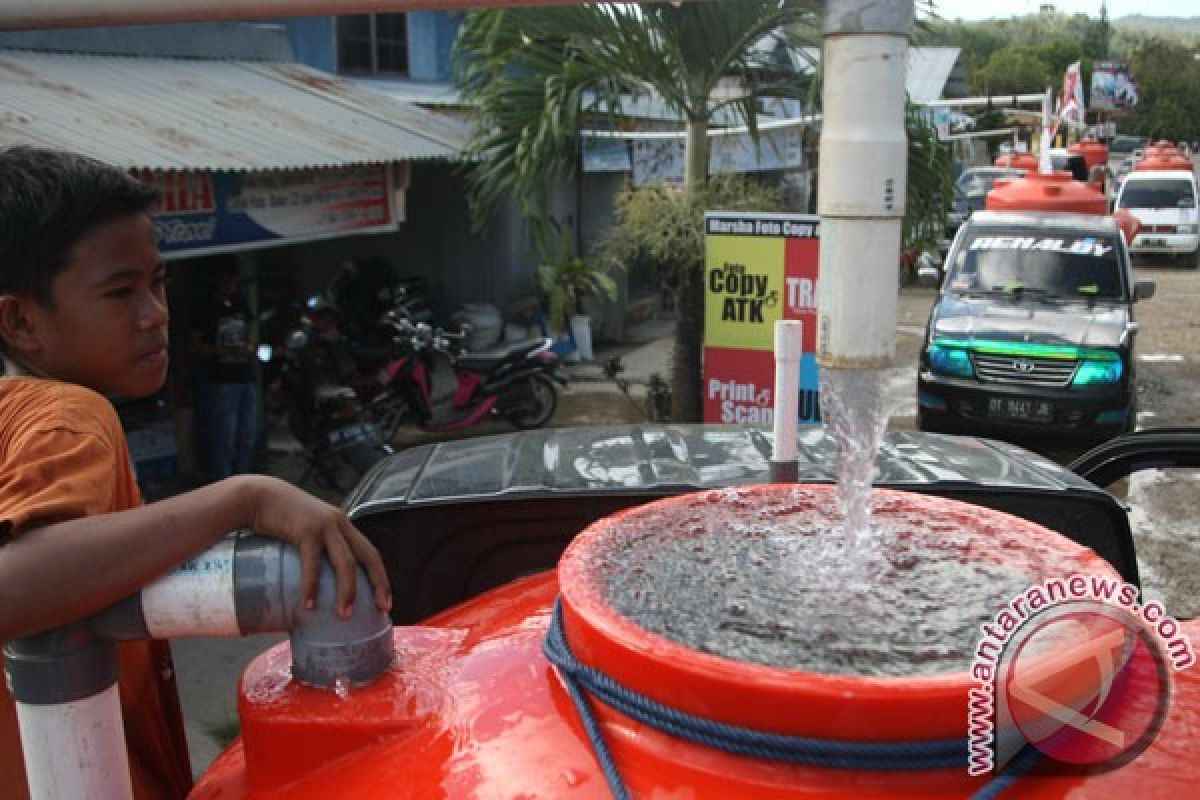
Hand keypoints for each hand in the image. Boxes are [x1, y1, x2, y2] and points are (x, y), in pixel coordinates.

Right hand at [237, 476, 391, 617]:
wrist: (257, 496)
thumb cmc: (279, 519)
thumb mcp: (306, 532)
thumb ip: (316, 551)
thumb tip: (316, 588)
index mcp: (342, 526)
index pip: (370, 553)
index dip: (381, 577)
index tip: (386, 602)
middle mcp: (339, 524)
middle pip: (368, 557)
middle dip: (378, 584)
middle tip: (382, 609)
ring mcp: (325, 526)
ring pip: (346, 562)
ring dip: (348, 591)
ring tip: (344, 614)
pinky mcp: (306, 530)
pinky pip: (313, 563)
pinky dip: (311, 585)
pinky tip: (308, 604)